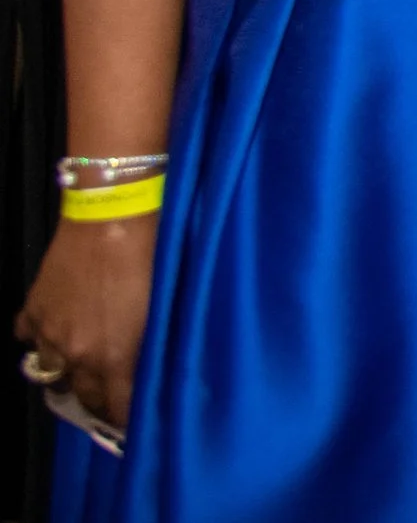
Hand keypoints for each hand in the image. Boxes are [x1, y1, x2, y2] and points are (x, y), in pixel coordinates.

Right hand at [14, 215, 158, 432]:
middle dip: (99, 402)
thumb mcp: (162, 309)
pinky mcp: (33, 308)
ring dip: (69, 373)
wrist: (113, 216)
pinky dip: (42, 338)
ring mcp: (49, 331)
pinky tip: (58, 331)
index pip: (117, 407)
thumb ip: (150, 346)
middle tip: (113, 398)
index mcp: (113, 357)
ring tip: (84, 368)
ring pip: (51, 371)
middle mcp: (76, 353)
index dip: (126, 418)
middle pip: (83, 395)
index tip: (136, 423)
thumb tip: (149, 370)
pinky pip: (29, 337)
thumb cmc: (152, 258)